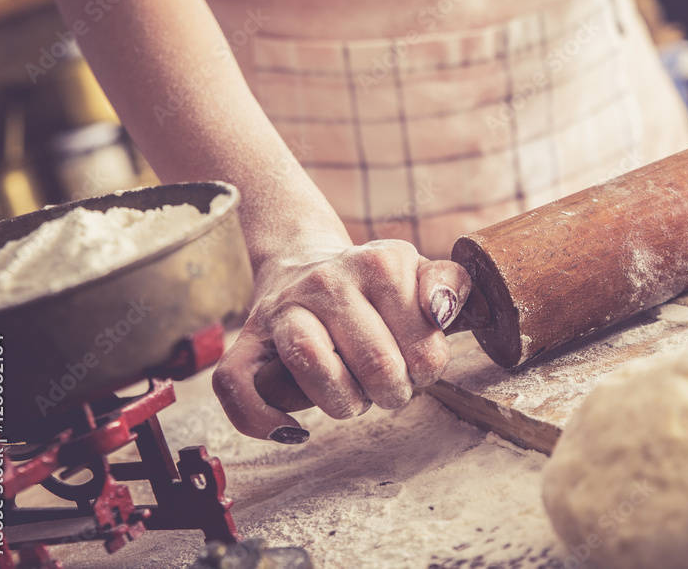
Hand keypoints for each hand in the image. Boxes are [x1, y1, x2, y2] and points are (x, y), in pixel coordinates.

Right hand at [212, 239, 471, 441]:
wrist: (301, 259)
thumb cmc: (372, 282)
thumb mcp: (418, 270)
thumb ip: (449, 285)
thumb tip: (441, 311)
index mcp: (380, 263)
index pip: (422, 347)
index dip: (428, 371)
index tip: (417, 363)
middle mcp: (329, 281)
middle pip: (376, 362)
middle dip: (392, 392)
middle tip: (389, 385)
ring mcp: (284, 309)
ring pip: (313, 366)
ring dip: (344, 402)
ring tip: (354, 398)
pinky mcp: (248, 338)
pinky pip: (238, 385)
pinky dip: (264, 418)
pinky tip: (294, 428)